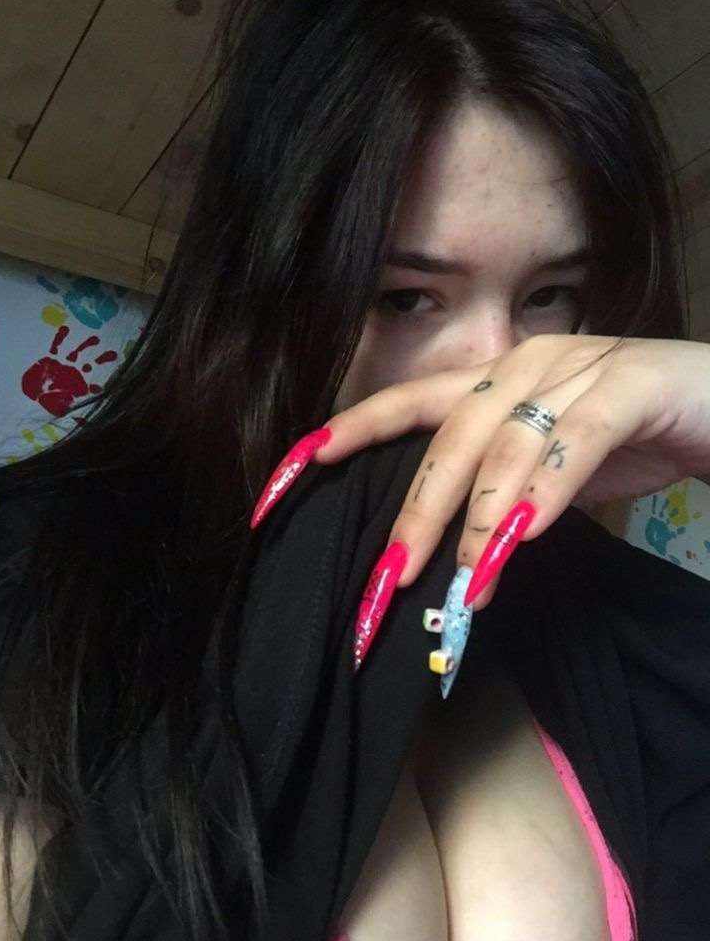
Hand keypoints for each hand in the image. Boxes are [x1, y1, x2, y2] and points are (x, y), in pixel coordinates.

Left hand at [316, 333, 709, 610]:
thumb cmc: (639, 433)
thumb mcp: (554, 466)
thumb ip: (504, 492)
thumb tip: (452, 550)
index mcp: (501, 376)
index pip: (414, 399)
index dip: (357, 426)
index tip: (301, 463)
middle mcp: (528, 363)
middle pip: (453, 435)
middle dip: (419, 509)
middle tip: (393, 575)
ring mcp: (580, 367)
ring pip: (508, 443)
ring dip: (481, 518)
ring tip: (464, 577)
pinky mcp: (632, 384)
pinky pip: (577, 440)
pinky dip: (547, 490)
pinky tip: (524, 534)